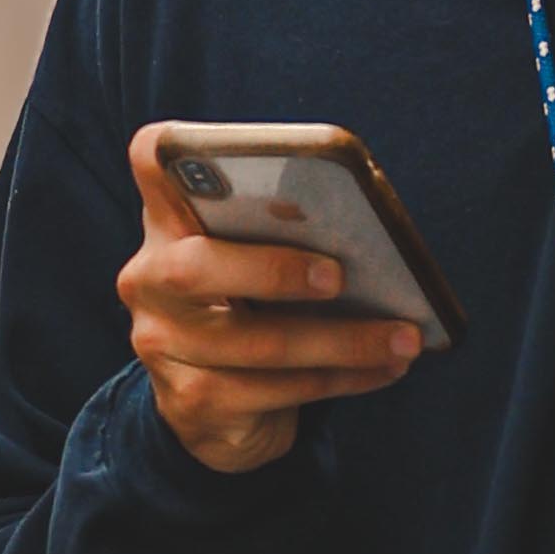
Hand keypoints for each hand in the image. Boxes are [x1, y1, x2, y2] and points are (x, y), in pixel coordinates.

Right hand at [119, 129, 428, 476]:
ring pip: (255, 344)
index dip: (179, 146)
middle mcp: (149, 278)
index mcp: (169, 219)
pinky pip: (274, 391)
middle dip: (274, 272)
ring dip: (342, 341)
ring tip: (404, 338)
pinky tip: (385, 368)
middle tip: (339, 276)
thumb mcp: (258, 259)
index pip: (154, 160)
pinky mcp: (190, 400)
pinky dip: (341, 379)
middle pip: (195, 269)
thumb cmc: (253, 306)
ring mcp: (161, 343)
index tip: (237, 152)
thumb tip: (364, 227)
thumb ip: (281, 231)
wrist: (218, 407)